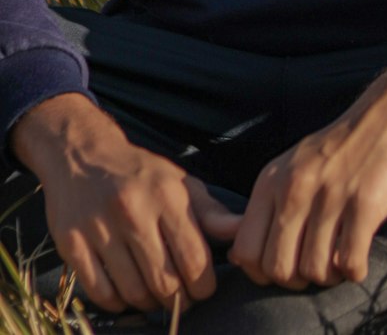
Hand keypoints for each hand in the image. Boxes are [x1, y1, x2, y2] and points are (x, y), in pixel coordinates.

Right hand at [11, 94, 241, 314]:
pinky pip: (100, 292)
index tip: (204, 289)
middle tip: (182, 300)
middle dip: (179, 300)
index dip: (204, 286)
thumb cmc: (141, 174)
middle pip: (164, 282)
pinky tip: (126, 294)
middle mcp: (133, 210)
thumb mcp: (181, 183)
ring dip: (149, 304)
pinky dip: (117, 303)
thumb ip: (212, 213)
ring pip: (133, 292)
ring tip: (156, 297)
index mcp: (167, 195)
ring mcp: (100, 227)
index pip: (194, 259)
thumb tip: (242, 231)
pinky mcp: (71, 243)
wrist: (83, 154)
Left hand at [228, 59, 386, 289]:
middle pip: (279, 269)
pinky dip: (354, 271)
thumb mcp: (294, 163)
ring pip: (315, 271)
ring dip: (330, 277)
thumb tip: (235, 249)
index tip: (287, 265)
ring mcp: (331, 196)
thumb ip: (269, 203)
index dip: (263, 271)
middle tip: (317, 267)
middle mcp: (296, 187)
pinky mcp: (366, 204)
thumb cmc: (344, 145)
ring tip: (341, 259)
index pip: (246, 251)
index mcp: (273, 179)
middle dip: (298, 280)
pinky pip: (349, 264)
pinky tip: (359, 256)